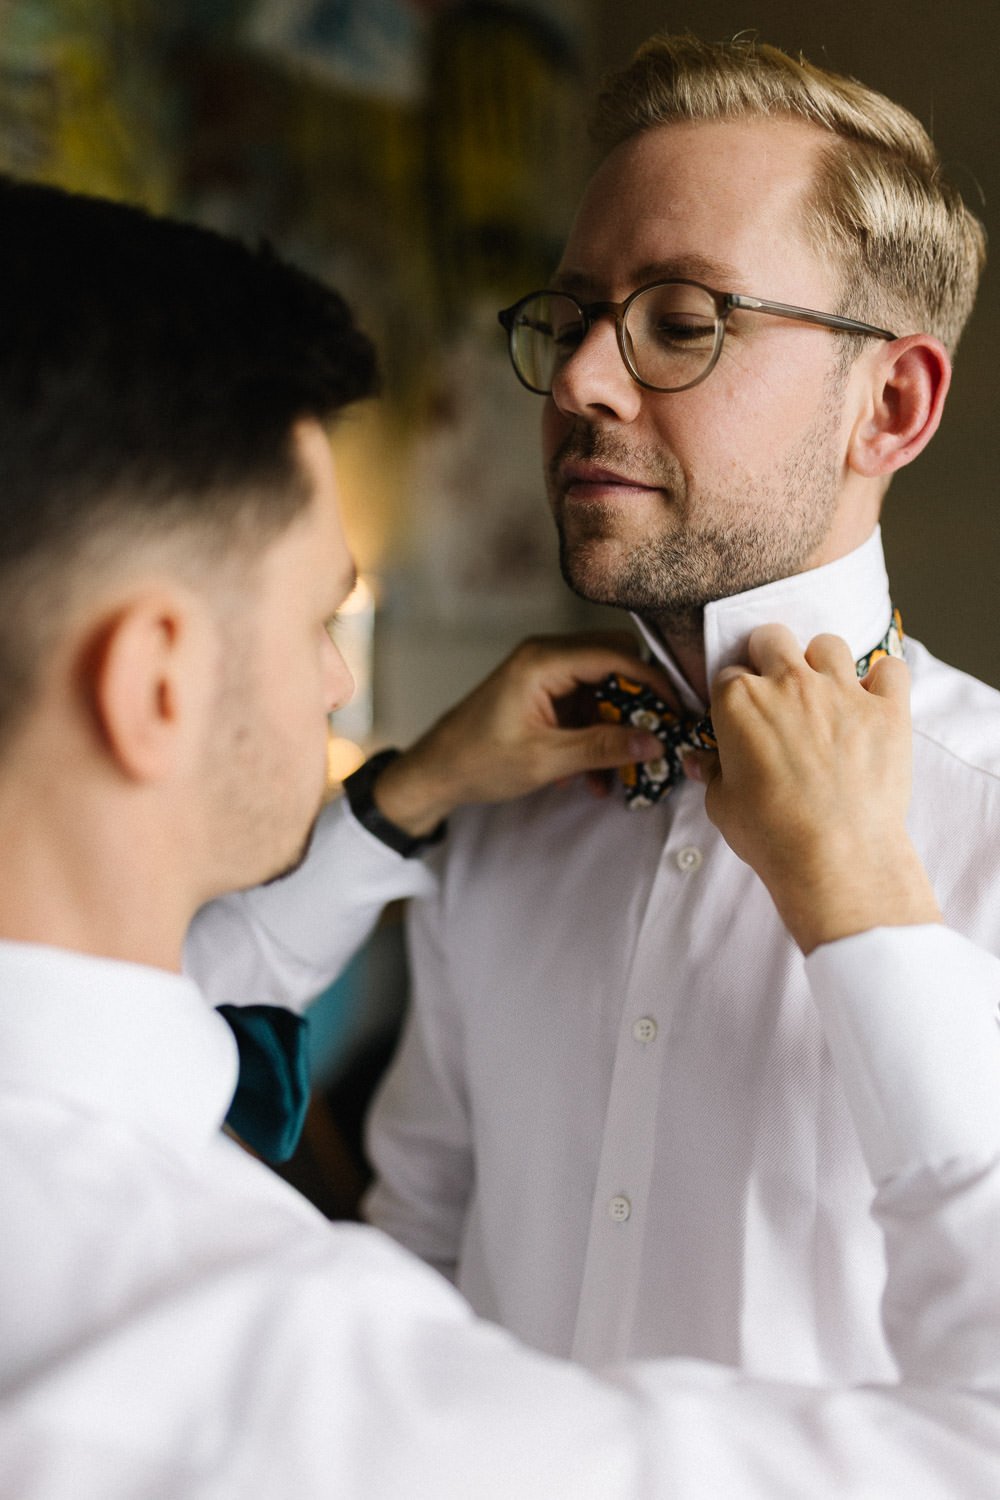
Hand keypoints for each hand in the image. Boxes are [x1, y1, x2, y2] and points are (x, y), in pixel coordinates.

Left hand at [372, 632, 670, 835]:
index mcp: (543, 661)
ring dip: (618, 726)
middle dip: (642, 702)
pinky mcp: (543, 693)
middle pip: (615, 664)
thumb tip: (654, 742)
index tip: (680, 710)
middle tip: (662, 736)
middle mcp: (546, 656)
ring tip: (627, 768)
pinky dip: (596, 734)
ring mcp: (544, 673)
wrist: (436, 772)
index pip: (617, 655)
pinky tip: (594, 776)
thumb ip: (602, 748)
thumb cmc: (479, 761)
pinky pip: (585, 704)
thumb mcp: (546, 760)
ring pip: (604, 687)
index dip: (655, 682)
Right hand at [690, 624, 940, 953]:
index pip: (727, 675)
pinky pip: (891, 669)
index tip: (740, 716)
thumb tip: (703, 763)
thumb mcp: (722, 804)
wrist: (836, 857)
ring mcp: (841, 692)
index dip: (732, 697)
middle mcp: (789, 684)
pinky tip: (874, 701)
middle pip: (772, 638)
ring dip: (822, 663)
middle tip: (776, 688)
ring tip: (825, 693)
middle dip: (770, 655)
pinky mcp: (886, 709)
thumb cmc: (772, 834)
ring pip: (828, 645)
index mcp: (740, 701)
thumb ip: (713, 772)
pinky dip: (883, 680)